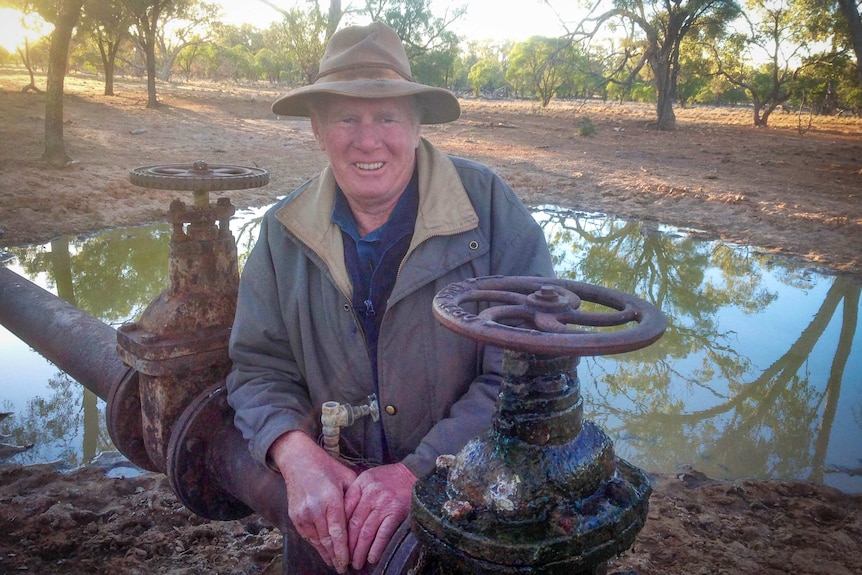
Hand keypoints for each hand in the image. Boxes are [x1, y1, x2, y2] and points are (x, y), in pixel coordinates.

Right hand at [269, 431, 357, 573]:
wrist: (298, 460)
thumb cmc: (326, 467)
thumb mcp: (346, 476)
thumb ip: (356, 496)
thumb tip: (367, 512)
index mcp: (330, 499)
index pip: (338, 532)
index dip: (343, 550)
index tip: (349, 562)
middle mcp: (315, 509)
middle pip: (327, 540)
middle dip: (336, 557)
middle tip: (344, 568)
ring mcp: (302, 514)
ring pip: (316, 541)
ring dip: (326, 554)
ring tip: (335, 563)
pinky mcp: (294, 516)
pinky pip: (307, 536)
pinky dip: (316, 545)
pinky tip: (323, 551)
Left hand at [344, 463, 416, 570]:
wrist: (414, 473)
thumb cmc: (390, 478)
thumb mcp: (369, 478)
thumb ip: (356, 494)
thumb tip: (343, 518)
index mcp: (361, 484)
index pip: (345, 510)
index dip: (339, 529)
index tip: (337, 542)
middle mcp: (371, 494)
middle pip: (354, 524)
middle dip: (348, 545)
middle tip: (344, 558)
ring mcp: (384, 504)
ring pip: (366, 532)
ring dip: (360, 551)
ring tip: (356, 563)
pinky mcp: (396, 513)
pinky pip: (383, 534)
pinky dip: (376, 548)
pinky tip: (372, 558)